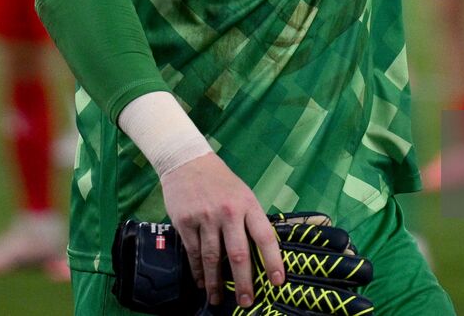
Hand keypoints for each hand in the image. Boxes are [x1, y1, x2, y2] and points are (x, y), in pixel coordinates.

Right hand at [159, 153, 283, 309]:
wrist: (187, 162)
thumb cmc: (220, 181)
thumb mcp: (242, 194)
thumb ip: (249, 220)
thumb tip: (258, 253)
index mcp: (248, 204)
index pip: (265, 236)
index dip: (273, 261)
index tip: (278, 281)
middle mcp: (228, 212)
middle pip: (239, 254)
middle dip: (243, 282)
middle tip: (246, 302)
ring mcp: (206, 217)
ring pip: (213, 258)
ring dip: (215, 282)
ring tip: (217, 299)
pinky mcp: (185, 222)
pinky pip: (193, 252)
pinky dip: (197, 271)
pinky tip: (201, 282)